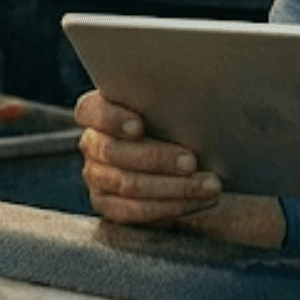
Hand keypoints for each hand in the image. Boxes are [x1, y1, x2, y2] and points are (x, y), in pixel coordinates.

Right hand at [74, 90, 221, 225]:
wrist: (181, 162)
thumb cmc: (175, 122)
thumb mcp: (169, 106)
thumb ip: (168, 99)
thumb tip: (202, 87)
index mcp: (97, 112)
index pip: (90, 111)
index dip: (111, 119)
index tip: (139, 126)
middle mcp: (92, 144)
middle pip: (113, 152)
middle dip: (157, 158)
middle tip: (192, 161)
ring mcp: (97, 177)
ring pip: (128, 184)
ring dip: (173, 187)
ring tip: (209, 185)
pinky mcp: (108, 205)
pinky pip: (134, 212)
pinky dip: (169, 208)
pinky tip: (197, 202)